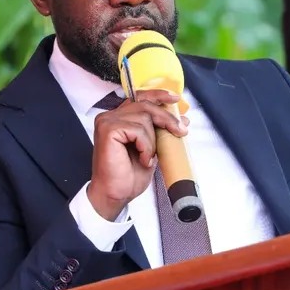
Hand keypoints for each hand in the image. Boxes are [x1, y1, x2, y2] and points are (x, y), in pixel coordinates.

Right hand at [86, 89, 187, 220]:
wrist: (115, 194)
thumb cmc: (128, 176)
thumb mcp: (151, 148)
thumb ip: (160, 132)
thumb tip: (182, 119)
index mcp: (119, 118)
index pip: (140, 97)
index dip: (158, 95)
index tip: (175, 99)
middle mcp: (110, 116)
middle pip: (145, 104)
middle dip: (166, 118)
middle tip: (180, 131)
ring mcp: (107, 121)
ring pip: (144, 118)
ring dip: (152, 141)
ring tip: (148, 157)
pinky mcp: (108, 129)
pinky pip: (138, 129)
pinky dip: (146, 146)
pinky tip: (143, 159)